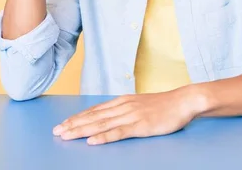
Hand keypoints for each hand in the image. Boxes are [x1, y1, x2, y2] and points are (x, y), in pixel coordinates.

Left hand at [53, 89, 201, 144]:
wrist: (184, 101)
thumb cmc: (164, 105)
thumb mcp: (140, 104)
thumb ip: (125, 109)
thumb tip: (110, 116)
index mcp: (122, 101)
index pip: (95, 110)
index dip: (78, 117)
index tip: (63, 124)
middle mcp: (123, 107)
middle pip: (94, 117)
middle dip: (74, 124)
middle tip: (57, 132)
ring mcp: (131, 116)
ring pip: (101, 124)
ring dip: (82, 130)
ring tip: (67, 135)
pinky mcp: (141, 126)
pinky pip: (119, 132)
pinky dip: (104, 137)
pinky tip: (93, 141)